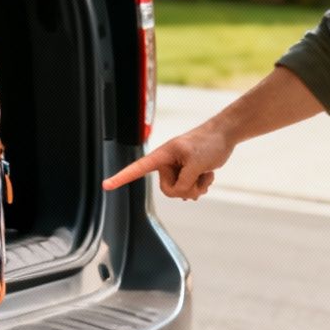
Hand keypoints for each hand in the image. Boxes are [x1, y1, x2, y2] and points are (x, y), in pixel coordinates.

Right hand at [101, 124, 234, 199]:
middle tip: (198, 175)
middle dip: (186, 187)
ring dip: (196, 188)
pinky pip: (188, 191)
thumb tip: (181, 194)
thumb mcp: (197, 164)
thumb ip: (184, 182)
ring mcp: (176, 170)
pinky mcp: (186, 174)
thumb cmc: (209, 143)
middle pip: (167, 190)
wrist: (224, 135)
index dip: (121, 178)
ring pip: (179, 193)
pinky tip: (207, 175)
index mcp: (162, 156)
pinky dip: (201, 186)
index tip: (105, 186)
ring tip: (205, 174)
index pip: (137, 169)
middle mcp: (166, 164)